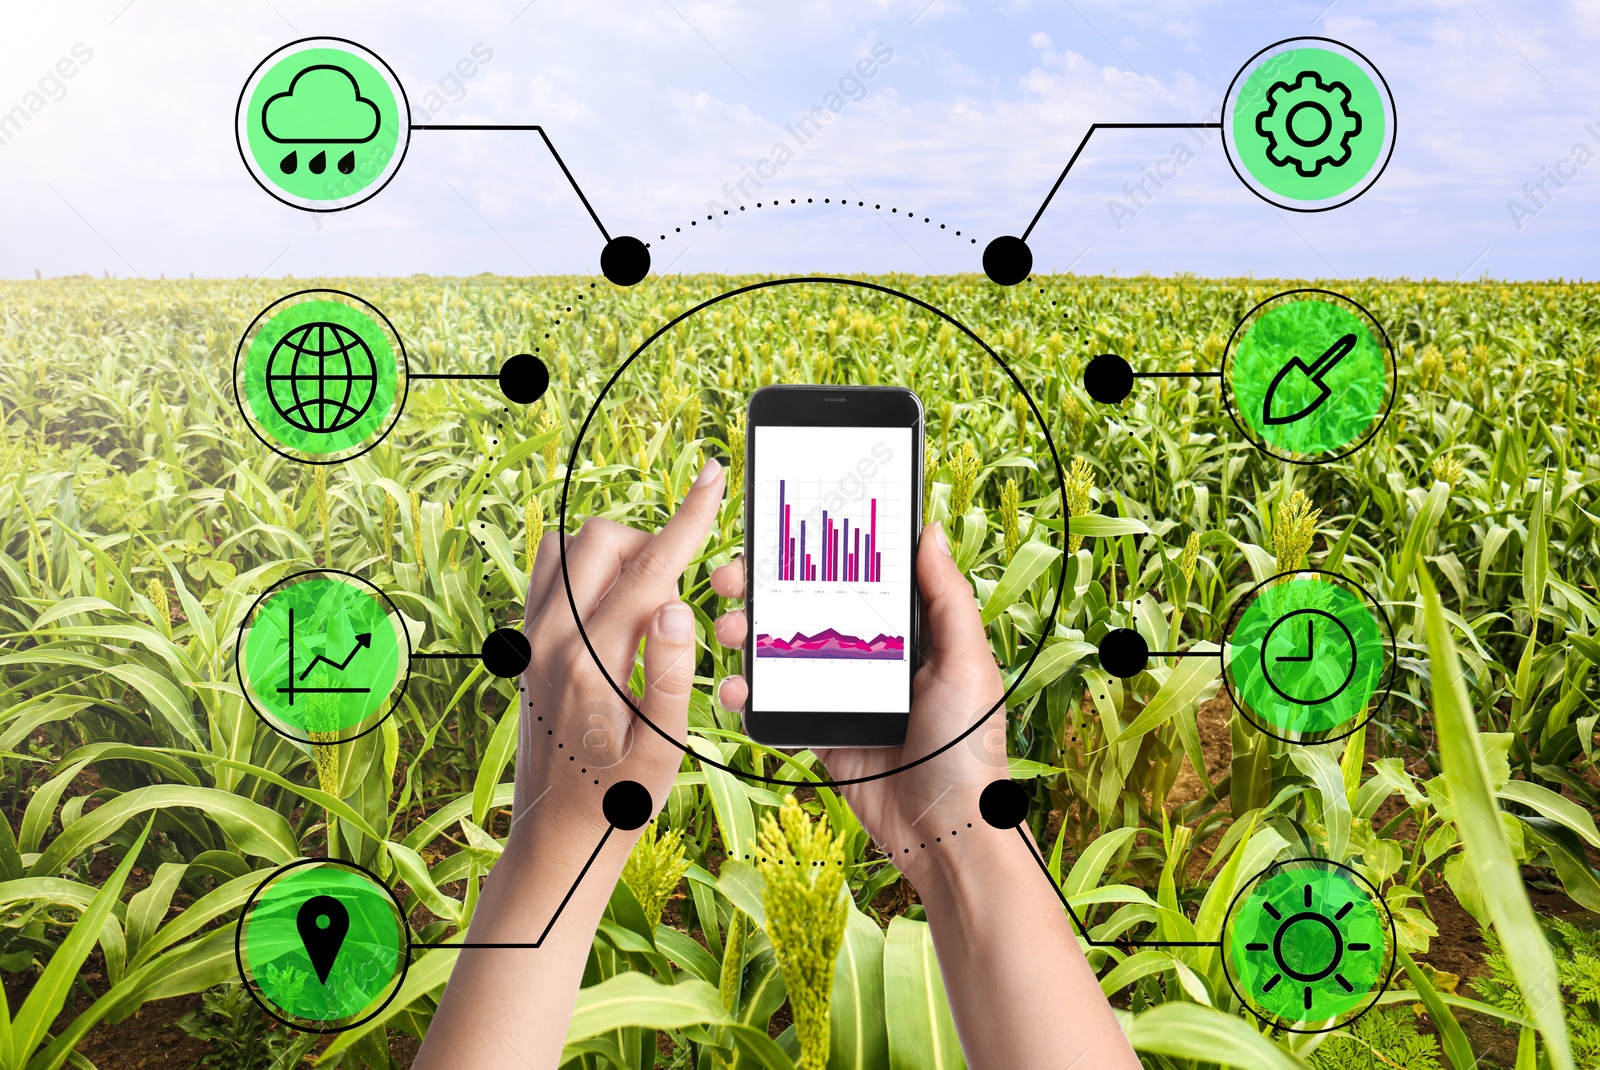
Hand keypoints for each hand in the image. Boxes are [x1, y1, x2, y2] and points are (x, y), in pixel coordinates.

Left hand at [511, 459, 725, 859]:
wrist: (557, 837)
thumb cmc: (619, 800)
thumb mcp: (663, 748)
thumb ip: (672, 674)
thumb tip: (676, 606)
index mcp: (591, 662)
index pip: (649, 569)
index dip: (688, 519)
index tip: (712, 476)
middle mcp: (550, 639)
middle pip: (602, 540)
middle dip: (651, 548)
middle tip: (676, 607)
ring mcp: (530, 639)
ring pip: (570, 547)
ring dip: (616, 557)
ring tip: (644, 610)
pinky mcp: (524, 645)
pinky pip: (549, 573)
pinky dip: (587, 572)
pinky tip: (613, 613)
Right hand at [709, 521, 1008, 882]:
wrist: (945, 833)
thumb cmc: (970, 747)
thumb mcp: (967, 663)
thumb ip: (947, 599)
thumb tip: (931, 532)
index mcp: (907, 632)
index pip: (857, 577)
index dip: (820, 551)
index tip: (783, 528)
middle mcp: (869, 655)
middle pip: (806, 607)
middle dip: (763, 587)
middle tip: (733, 578)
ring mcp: (838, 693)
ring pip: (780, 651)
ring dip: (746, 634)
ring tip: (728, 632)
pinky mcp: (818, 733)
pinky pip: (773, 705)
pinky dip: (745, 694)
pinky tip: (733, 689)